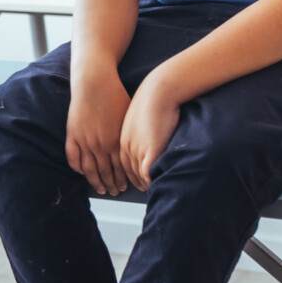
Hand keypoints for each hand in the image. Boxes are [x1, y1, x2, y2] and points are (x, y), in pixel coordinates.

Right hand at [65, 68, 130, 195]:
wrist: (95, 82)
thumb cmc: (115, 95)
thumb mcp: (129, 116)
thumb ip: (129, 135)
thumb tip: (138, 149)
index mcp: (116, 142)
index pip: (120, 169)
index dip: (122, 180)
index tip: (124, 187)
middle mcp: (100, 145)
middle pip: (105, 172)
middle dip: (110, 185)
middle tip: (113, 192)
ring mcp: (85, 141)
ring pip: (89, 169)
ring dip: (95, 181)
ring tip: (100, 189)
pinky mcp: (73, 134)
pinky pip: (73, 157)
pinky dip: (76, 167)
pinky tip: (81, 172)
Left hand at [118, 74, 180, 191]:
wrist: (159, 91)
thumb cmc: (152, 99)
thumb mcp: (139, 117)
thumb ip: (138, 130)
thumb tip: (146, 135)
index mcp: (122, 138)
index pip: (122, 163)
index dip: (127, 174)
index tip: (132, 182)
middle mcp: (127, 146)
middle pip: (129, 172)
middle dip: (133, 183)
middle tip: (141, 191)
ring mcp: (137, 149)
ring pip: (138, 175)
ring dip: (143, 184)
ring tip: (151, 191)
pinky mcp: (150, 150)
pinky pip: (148, 173)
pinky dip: (150, 180)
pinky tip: (156, 184)